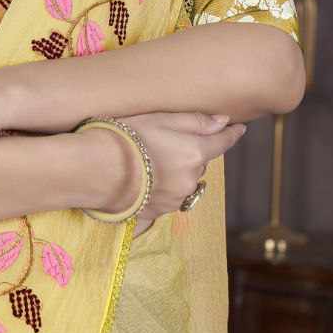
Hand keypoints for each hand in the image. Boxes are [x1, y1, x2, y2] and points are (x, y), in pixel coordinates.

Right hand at [103, 111, 246, 238]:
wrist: (94, 171)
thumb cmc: (126, 137)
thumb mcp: (160, 119)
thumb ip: (195, 121)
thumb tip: (224, 122)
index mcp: (195, 153)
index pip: (222, 143)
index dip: (231, 134)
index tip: (238, 129)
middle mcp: (190, 179)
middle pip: (200, 163)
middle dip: (192, 153)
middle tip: (168, 142)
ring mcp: (175, 199)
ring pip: (185, 182)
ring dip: (177, 172)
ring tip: (151, 162)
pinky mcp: (158, 212)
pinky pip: (169, 197)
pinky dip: (163, 187)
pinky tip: (144, 179)